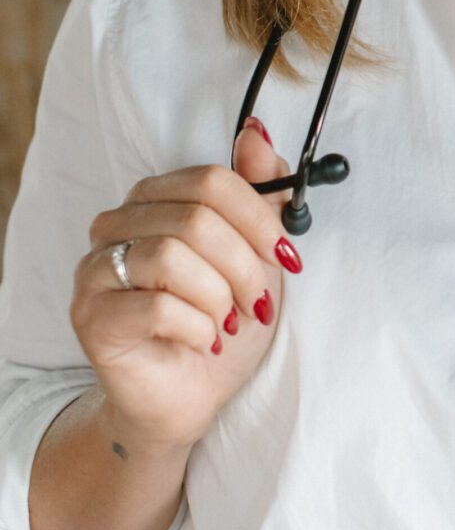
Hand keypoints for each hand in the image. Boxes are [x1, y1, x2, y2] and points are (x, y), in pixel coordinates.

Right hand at [69, 118, 300, 451]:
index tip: (287, 256)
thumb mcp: (255, 255)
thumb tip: (257, 133)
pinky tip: (200, 341)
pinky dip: (197, 327)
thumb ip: (258, 194)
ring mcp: (96, 269)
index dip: (260, 219)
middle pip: (196, 218)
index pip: (211, 180)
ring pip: (173, 258)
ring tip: (227, 323)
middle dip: (244, 267)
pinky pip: (158, 306)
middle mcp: (115, 225)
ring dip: (219, 299)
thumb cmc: (221, 321)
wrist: (188, 396)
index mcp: (153, 199)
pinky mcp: (91, 316)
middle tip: (259, 303)